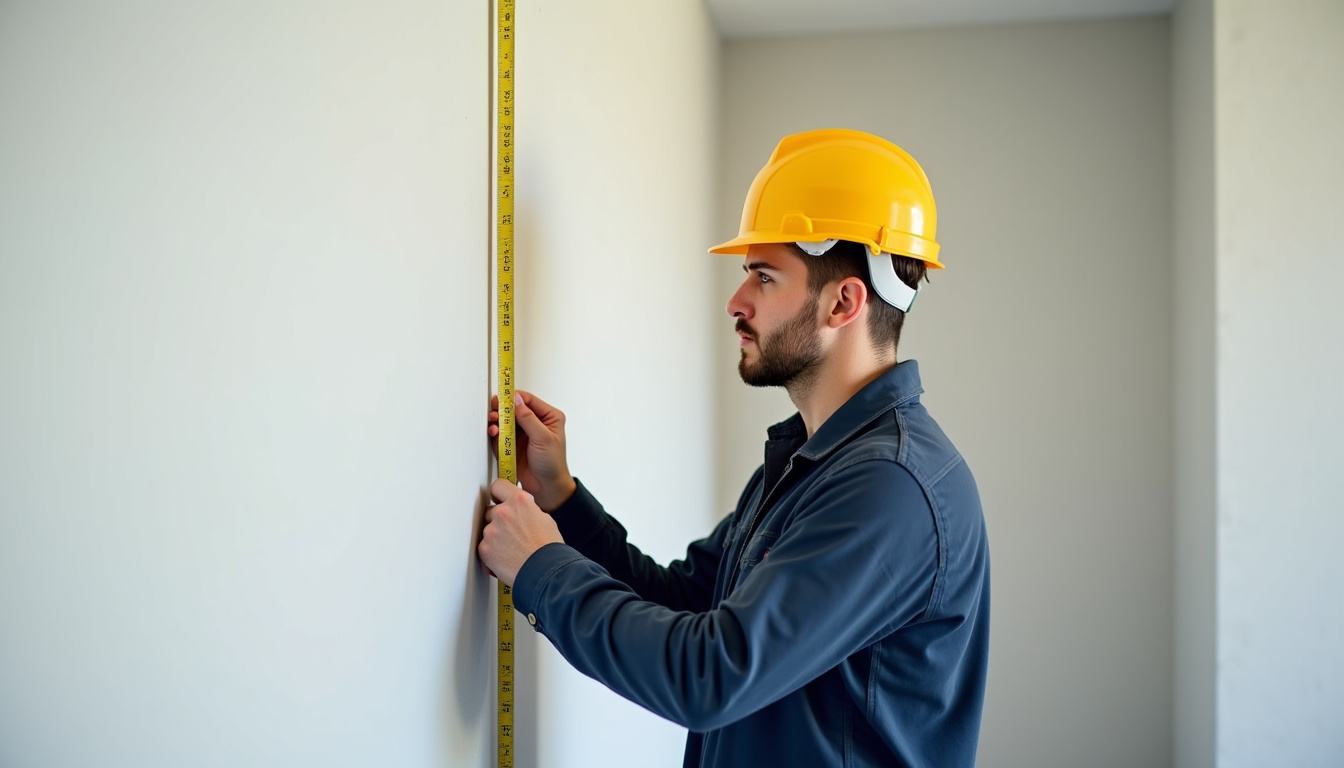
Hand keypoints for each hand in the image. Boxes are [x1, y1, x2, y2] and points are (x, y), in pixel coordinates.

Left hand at [478, 478, 563, 585]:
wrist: (545, 571)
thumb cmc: (548, 549)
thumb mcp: (544, 519)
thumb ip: (527, 510)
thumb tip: (520, 511)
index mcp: (519, 501)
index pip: (498, 486)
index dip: (499, 495)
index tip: (499, 500)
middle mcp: (503, 512)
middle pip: (491, 511)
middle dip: (498, 521)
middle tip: (511, 534)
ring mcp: (492, 530)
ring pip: (487, 531)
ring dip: (495, 539)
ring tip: (512, 550)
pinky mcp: (485, 548)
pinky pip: (484, 547)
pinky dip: (492, 554)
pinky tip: (506, 559)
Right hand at [488, 391, 576, 511]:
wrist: (546, 487)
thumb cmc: (552, 464)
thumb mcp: (543, 438)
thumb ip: (529, 418)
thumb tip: (516, 401)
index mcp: (548, 416)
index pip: (528, 400)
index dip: (514, 398)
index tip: (502, 398)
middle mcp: (534, 422)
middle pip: (513, 408)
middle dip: (502, 409)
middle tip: (494, 412)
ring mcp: (522, 433)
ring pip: (504, 420)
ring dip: (497, 420)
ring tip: (493, 423)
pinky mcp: (511, 443)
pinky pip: (499, 433)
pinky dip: (494, 432)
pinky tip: (494, 432)